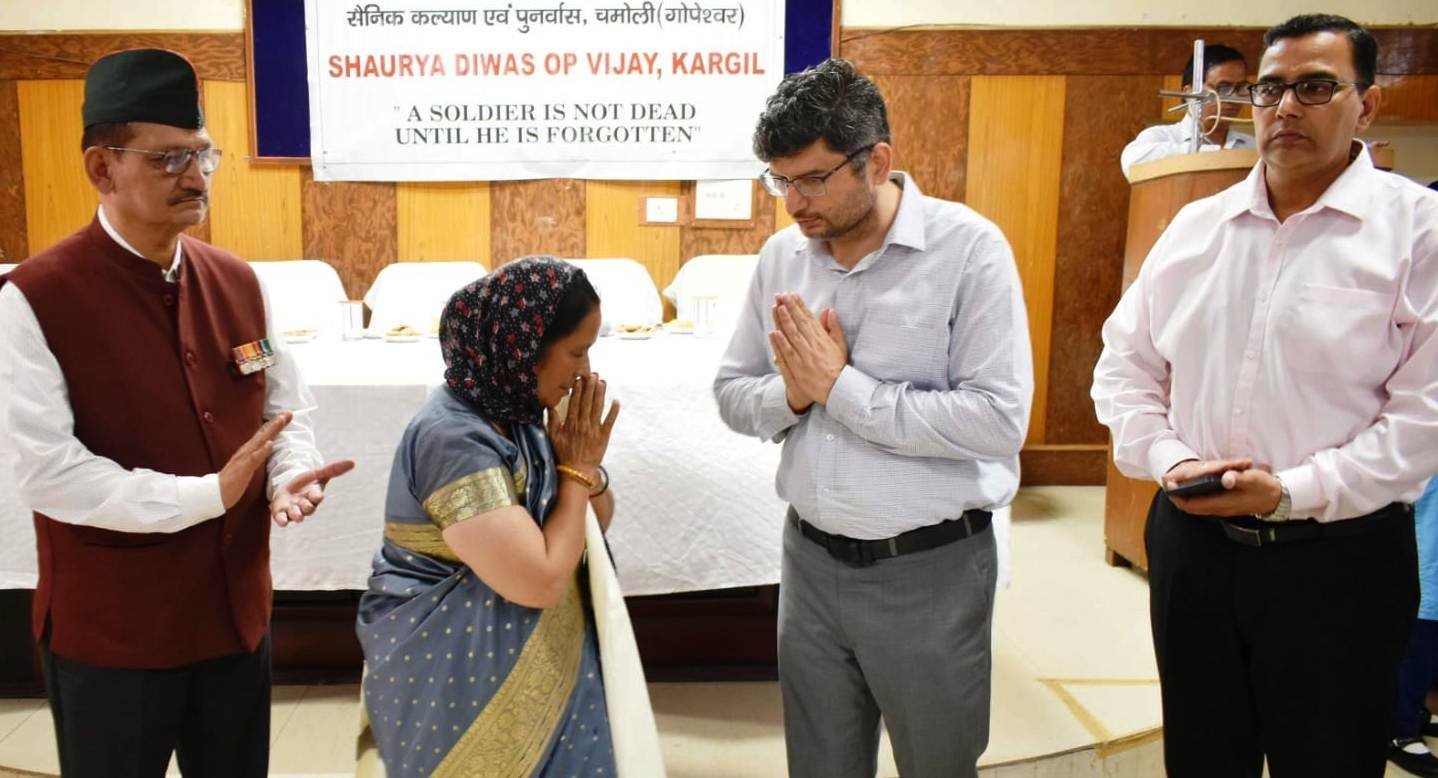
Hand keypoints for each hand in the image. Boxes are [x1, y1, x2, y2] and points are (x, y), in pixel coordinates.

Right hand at [220, 412, 291, 508]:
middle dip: (276, 423)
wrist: (214, 493)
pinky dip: (262, 450)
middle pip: (263, 434)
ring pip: (260, 442)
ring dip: (271, 431)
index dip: (275, 426)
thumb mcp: (246, 467)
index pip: (263, 436)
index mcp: (247, 451)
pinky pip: (254, 458)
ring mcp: (244, 459)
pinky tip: (269, 443)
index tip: (286, 416)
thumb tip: (263, 450)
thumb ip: (254, 458)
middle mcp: (246, 451)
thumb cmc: (230, 482)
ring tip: (281, 420)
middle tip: (289, 413)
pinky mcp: (243, 469)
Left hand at [270, 459, 355, 526]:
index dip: (316, 496)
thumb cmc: (305, 483)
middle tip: (305, 504)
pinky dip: (282, 521)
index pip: (317, 497)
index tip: (316, 495)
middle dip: (307, 507)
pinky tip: (281, 521)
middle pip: (308, 508)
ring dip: (296, 515)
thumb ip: (333, 469)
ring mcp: (293, 510)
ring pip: (296, 515)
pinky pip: (283, 520)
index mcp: (314, 496)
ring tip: (296, 514)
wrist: (287, 489)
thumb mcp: (317, 474)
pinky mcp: (281, 514)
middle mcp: (305, 505)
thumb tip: (353, 462)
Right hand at [547, 373, 619, 478]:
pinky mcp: (603, 436)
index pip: (575, 402)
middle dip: (590, 387)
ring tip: (602, 382)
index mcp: (571, 423)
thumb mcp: (553, 437)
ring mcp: (594, 430)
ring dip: (600, 394)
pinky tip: (616, 401)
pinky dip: (613, 412)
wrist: (576, 471)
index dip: (578, 389)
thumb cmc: (564, 454)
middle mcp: (583, 424)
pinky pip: (609, 422)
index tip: (580, 378)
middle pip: (587, 401)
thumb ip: (552, 420)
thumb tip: (549, 406)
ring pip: (598, 408)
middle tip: (593, 374)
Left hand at [769, 293, 847, 406]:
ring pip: (791, 336)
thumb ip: (834, 328)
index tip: (792, 295)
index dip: (799, 306)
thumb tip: (829, 311)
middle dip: (789, 308)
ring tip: (776, 307)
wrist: (838, 390)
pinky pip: (787, 354)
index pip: (809, 318)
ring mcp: (804, 357)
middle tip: (781, 295)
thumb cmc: (838, 368)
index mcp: (822, 339)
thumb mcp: (840, 345)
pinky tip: (774, 333)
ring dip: (783, 321)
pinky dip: (780, 343)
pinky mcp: (798, 369)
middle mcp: (813, 346)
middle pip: (798, 323)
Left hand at [1165, 458, 1282, 516]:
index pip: (1193, 504)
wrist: (1277, 499)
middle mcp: (1219, 509)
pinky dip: (1195, 497)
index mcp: (1222, 502)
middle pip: (1191, 507)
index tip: (1169, 487)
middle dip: (1177, 497)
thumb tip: (1226, 478)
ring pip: (1197, 506)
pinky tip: (1192, 488)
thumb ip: (1238, 478)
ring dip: (1185, 497)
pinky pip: (1204, 504)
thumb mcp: (1252, 479)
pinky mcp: (1225, 506)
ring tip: (1176, 485)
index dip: (1178, 497)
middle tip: (1168, 484)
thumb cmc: (1263, 487)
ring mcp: (1222, 509)